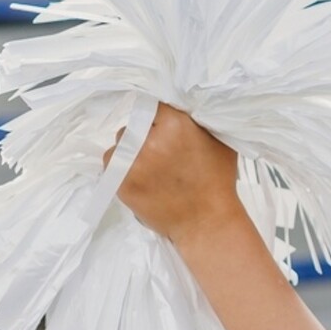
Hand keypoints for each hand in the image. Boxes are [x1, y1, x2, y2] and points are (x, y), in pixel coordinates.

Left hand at [104, 103, 240, 244]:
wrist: (206, 223)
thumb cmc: (217, 182)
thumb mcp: (219, 141)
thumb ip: (199, 120)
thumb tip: (182, 106)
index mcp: (176, 124)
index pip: (154, 107)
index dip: (160, 119)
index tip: (164, 130)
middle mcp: (150, 139)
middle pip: (134, 125)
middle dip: (144, 135)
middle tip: (161, 154)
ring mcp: (132, 161)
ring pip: (120, 143)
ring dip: (130, 151)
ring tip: (150, 168)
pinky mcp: (120, 182)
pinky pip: (111, 164)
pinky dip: (122, 168)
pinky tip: (140, 179)